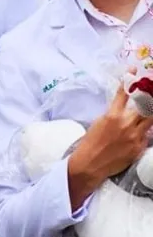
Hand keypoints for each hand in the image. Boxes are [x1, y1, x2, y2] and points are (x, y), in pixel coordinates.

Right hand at [68, 84, 152, 206]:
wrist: (90, 164)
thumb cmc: (91, 143)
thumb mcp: (99, 123)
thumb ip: (114, 115)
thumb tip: (125, 110)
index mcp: (112, 116)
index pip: (123, 94)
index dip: (129, 81)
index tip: (134, 71)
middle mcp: (125, 124)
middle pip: (146, 106)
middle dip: (149, 99)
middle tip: (149, 95)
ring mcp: (135, 136)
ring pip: (150, 120)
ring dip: (150, 114)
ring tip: (148, 111)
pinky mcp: (139, 147)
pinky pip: (147, 136)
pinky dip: (145, 132)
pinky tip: (139, 133)